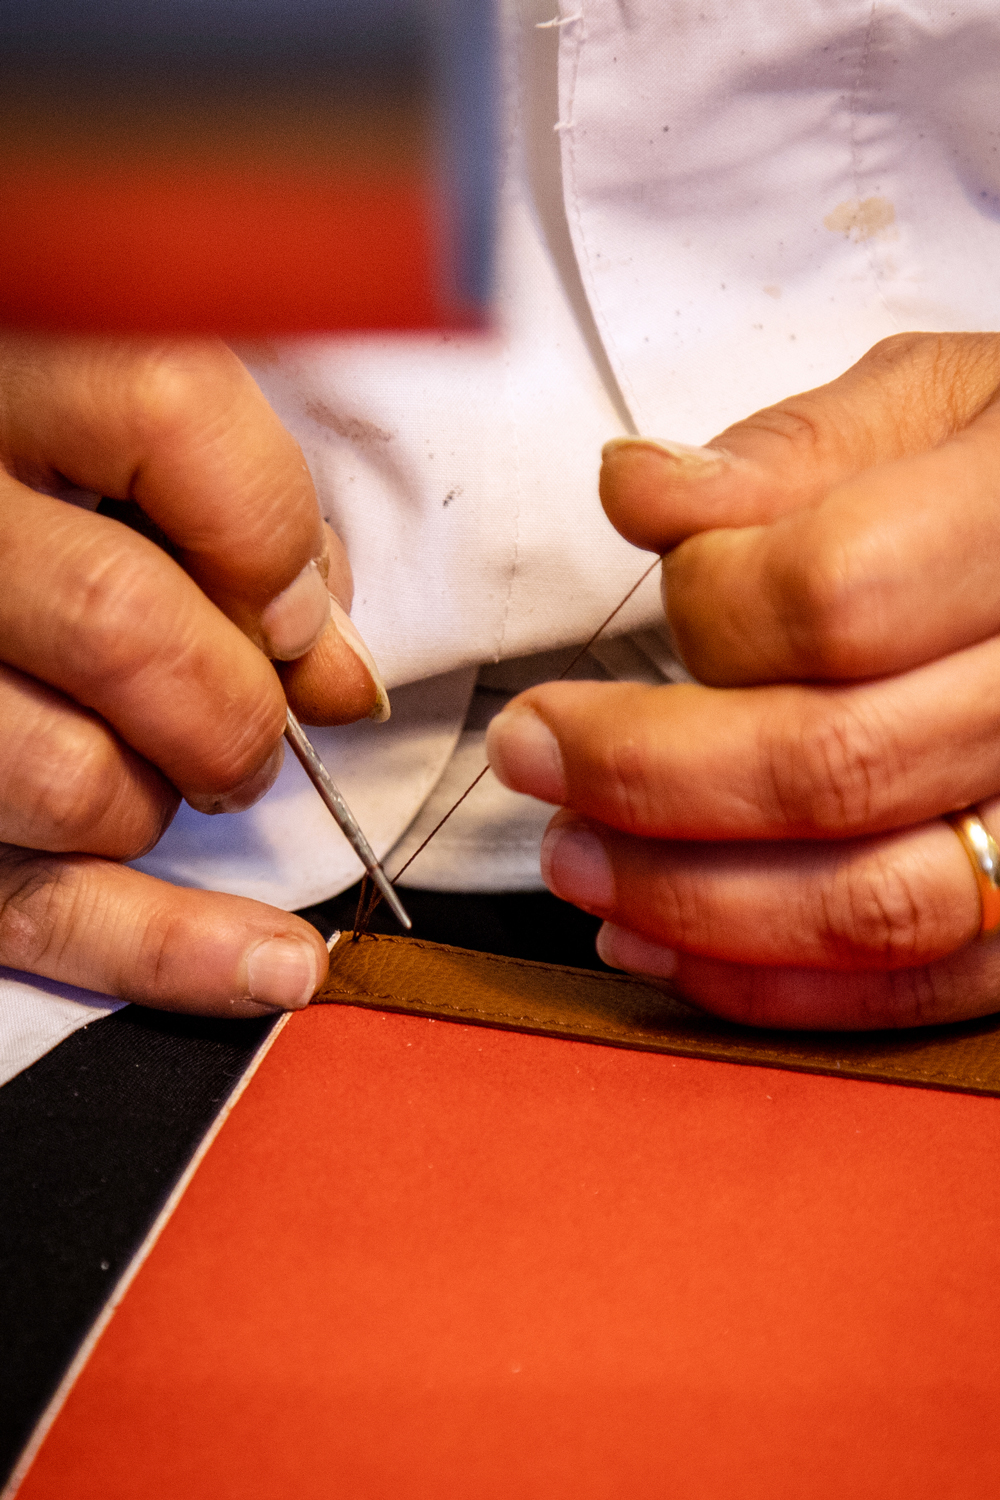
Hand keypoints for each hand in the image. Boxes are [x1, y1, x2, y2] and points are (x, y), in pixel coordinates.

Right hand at [0, 334, 386, 1015]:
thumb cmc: (26, 463)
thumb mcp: (107, 422)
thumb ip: (230, 504)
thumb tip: (331, 658)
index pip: (169, 417)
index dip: (271, 539)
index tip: (298, 615)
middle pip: (121, 624)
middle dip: (239, 701)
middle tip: (257, 719)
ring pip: (73, 784)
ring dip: (167, 797)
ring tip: (167, 768)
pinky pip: (35, 911)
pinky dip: (169, 954)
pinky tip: (269, 963)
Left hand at [487, 334, 999, 1028]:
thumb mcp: (942, 402)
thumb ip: (796, 448)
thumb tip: (639, 490)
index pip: (834, 594)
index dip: (707, 602)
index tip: (654, 588)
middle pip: (833, 764)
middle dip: (639, 772)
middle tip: (532, 750)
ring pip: (873, 901)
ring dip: (687, 898)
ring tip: (579, 860)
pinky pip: (916, 985)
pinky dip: (773, 985)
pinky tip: (667, 943)